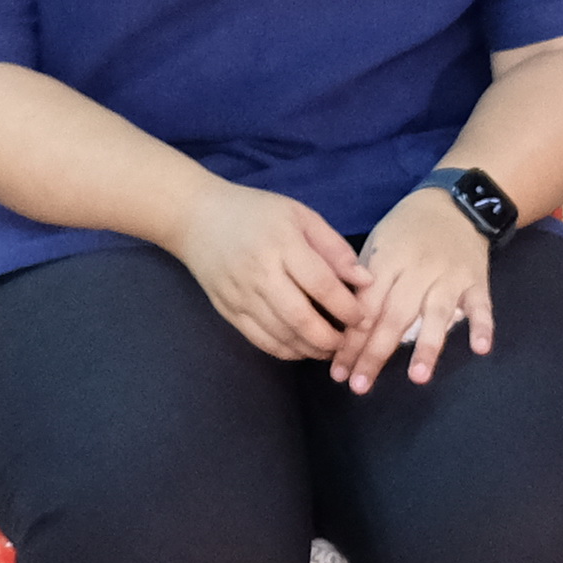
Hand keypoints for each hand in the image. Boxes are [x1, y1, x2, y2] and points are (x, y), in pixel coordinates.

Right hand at [172, 180, 363, 362]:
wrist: (197, 218)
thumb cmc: (256, 212)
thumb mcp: (300, 215)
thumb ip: (334, 248)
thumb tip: (365, 281)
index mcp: (282, 244)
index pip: (321, 285)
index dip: (346, 307)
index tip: (362, 317)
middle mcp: (259, 272)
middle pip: (300, 317)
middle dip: (330, 338)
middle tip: (348, 342)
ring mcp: (240, 295)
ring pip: (280, 335)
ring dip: (310, 349)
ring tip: (330, 349)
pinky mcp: (227, 310)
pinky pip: (259, 340)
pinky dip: (285, 350)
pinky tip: (302, 348)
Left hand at [335, 188, 495, 391]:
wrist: (454, 203)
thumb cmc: (406, 230)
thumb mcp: (377, 245)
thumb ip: (363, 282)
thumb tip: (342, 326)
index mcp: (388, 260)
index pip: (365, 307)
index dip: (351, 340)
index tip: (338, 371)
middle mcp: (418, 270)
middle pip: (395, 316)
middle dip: (375, 353)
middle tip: (360, 386)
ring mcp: (450, 276)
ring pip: (437, 314)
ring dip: (427, 346)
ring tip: (416, 377)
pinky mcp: (477, 281)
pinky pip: (481, 305)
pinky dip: (482, 326)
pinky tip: (479, 349)